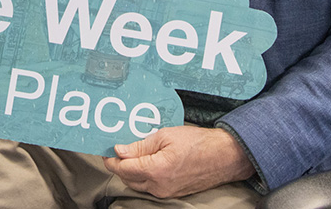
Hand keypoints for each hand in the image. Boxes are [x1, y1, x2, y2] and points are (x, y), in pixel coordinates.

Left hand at [103, 125, 253, 197]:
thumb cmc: (198, 143)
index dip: (111, 160)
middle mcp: (160, 185)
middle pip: (128, 179)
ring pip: (138, 185)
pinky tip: (145, 163)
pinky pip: (150, 187)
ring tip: (131, 155)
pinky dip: (143, 176)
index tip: (106, 151)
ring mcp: (166, 192)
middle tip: (117, 150)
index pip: (123, 168)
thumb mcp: (165, 135)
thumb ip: (140, 145)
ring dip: (130, 172)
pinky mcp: (172, 193)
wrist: (224, 156)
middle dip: (120, 166)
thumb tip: (120, 151)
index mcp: (156, 169)